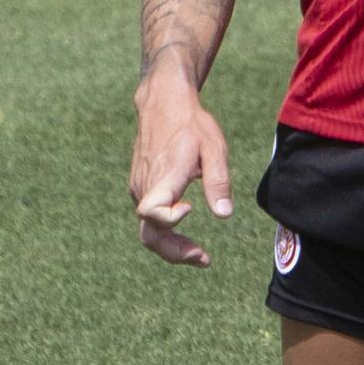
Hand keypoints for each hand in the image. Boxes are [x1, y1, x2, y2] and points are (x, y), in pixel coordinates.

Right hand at [128, 79, 232, 267]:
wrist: (163, 105)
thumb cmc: (192, 125)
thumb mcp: (214, 149)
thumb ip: (218, 182)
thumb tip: (224, 215)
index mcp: (163, 177)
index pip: (151, 212)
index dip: (168, 220)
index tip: (189, 208)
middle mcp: (145, 187)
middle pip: (148, 235)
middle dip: (174, 253)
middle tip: (202, 259)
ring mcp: (139, 188)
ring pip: (148, 229)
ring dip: (171, 245)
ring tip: (199, 253)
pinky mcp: (140, 187)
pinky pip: (149, 217)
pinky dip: (165, 229)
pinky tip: (185, 225)